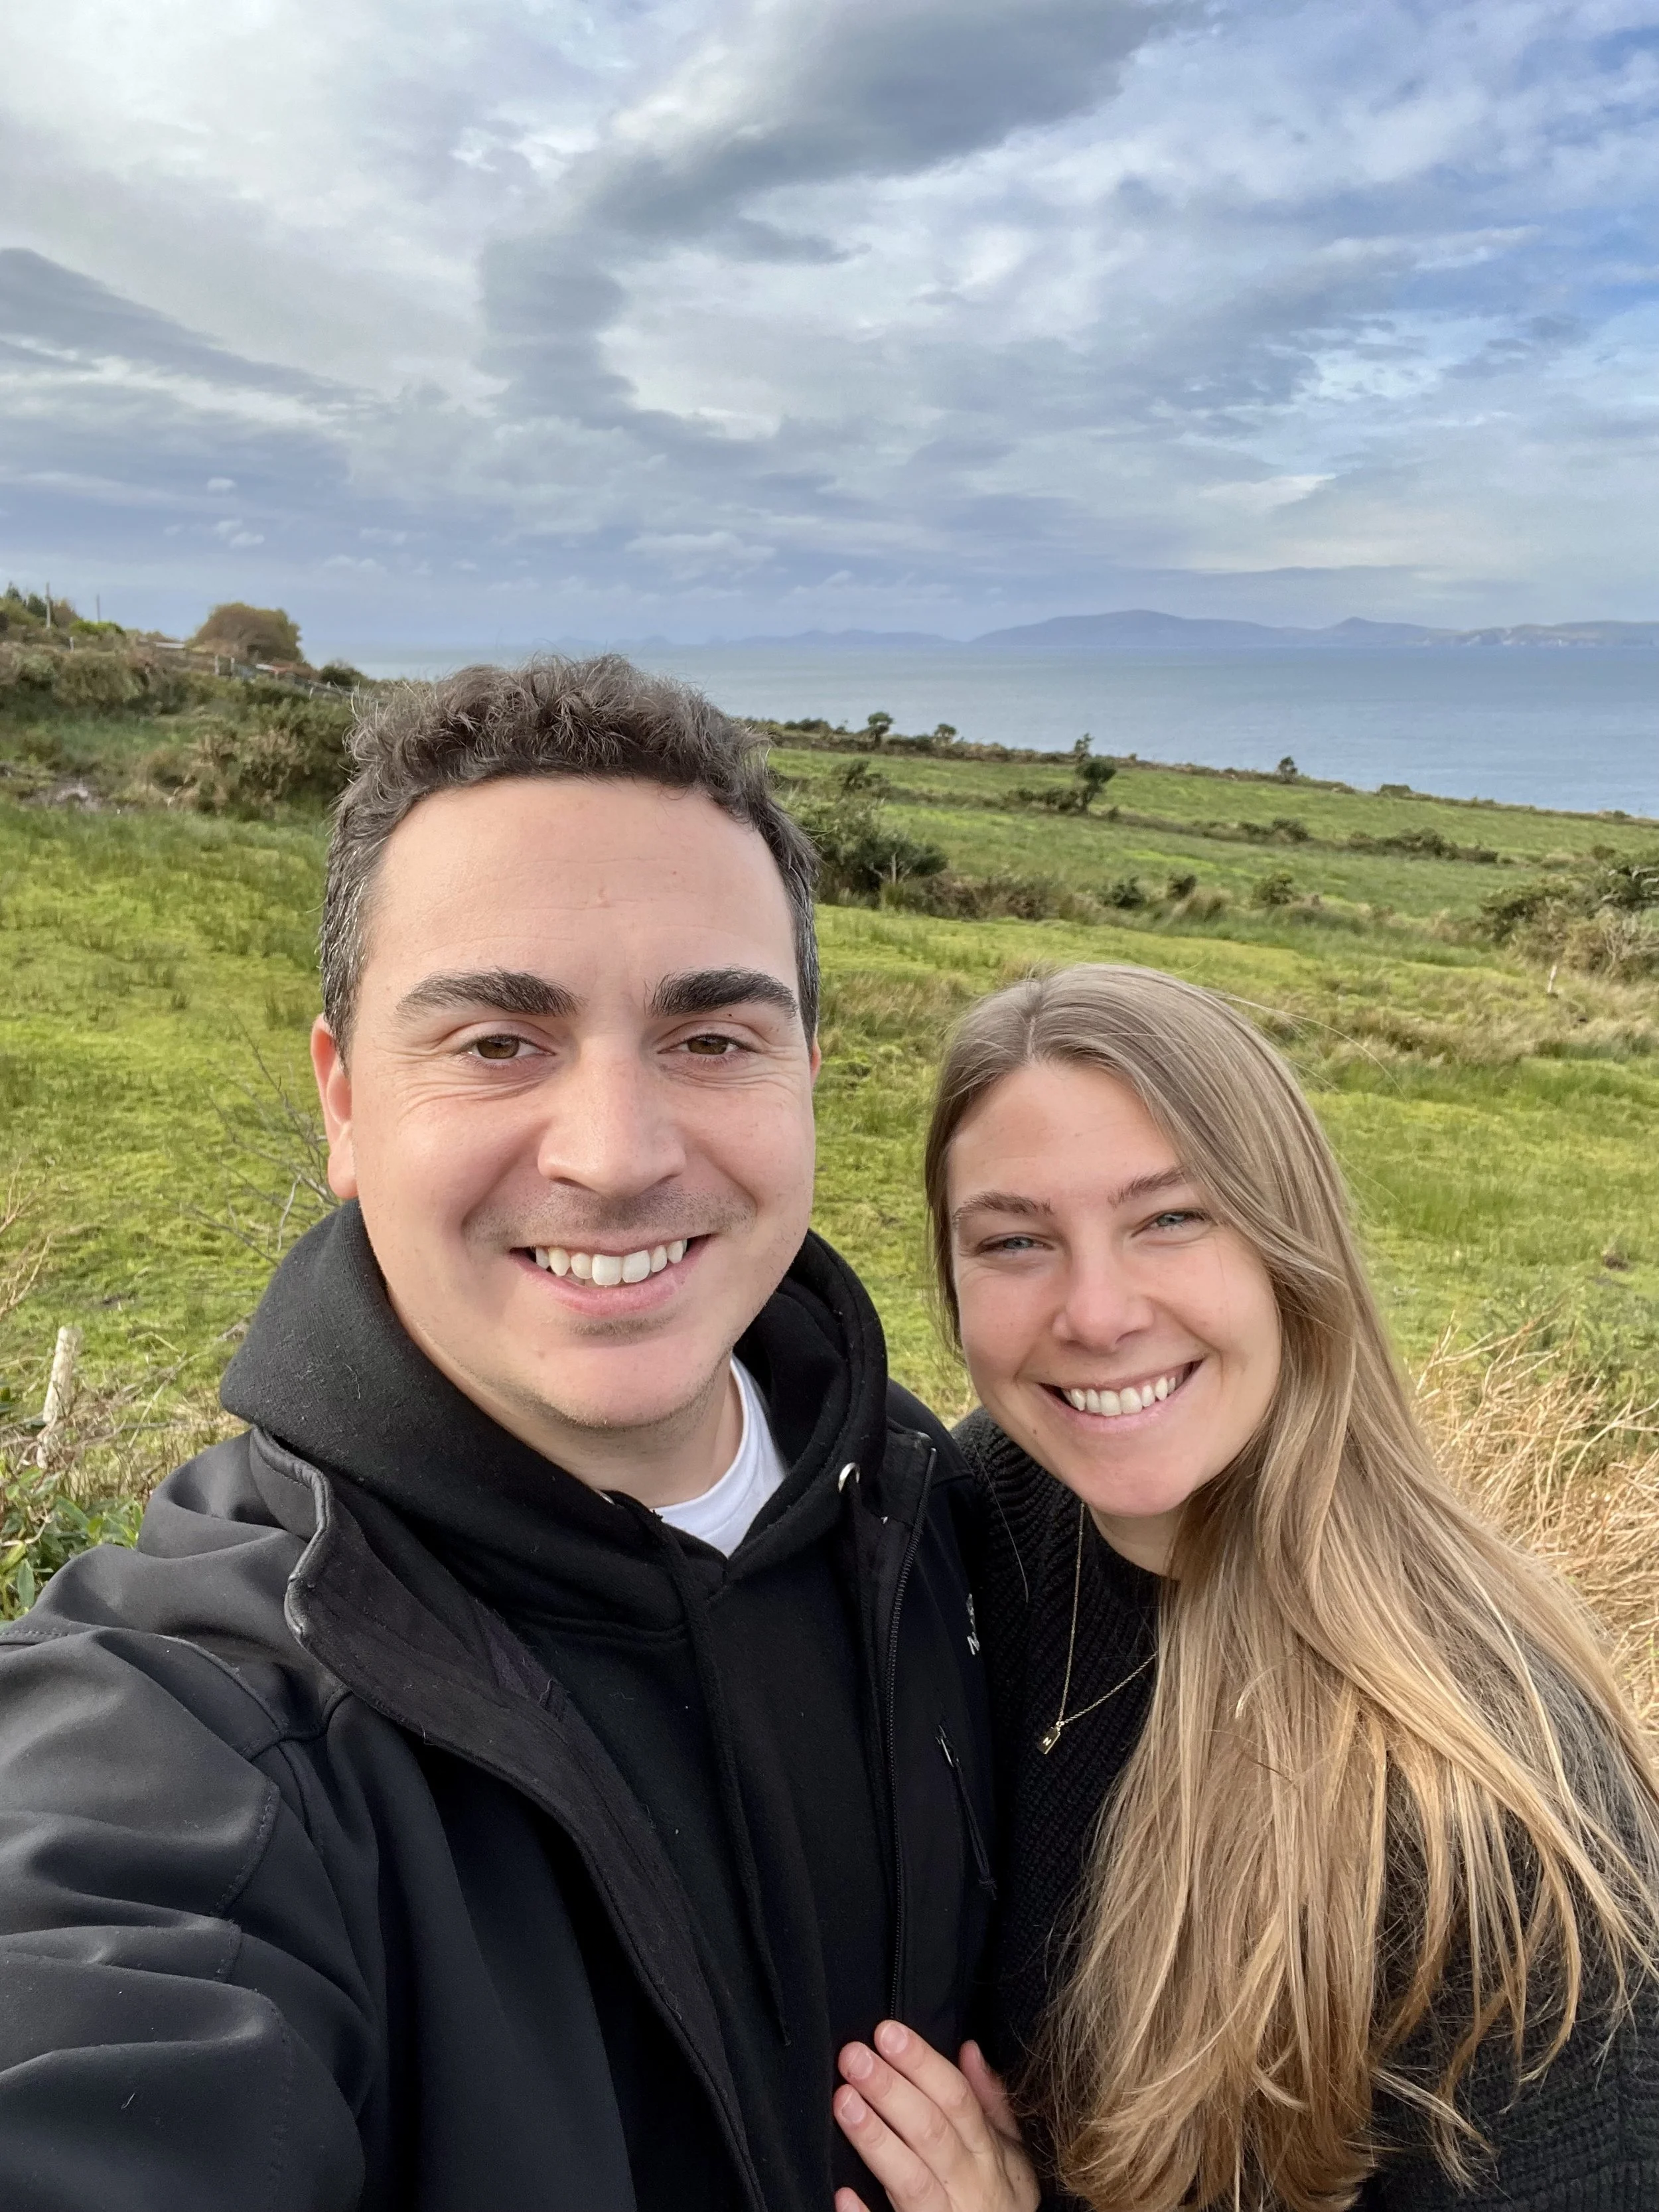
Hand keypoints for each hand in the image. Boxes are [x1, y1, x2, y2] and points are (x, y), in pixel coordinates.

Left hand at [832, 2020, 1039, 2211]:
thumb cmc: (1004, 2199)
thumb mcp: (1013, 2152)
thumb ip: (990, 2103)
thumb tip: (968, 2049)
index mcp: (989, 2153)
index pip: (956, 2099)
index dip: (922, 2063)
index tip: (887, 2032)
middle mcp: (968, 2184)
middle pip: (930, 2132)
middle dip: (891, 2090)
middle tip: (854, 2056)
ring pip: (910, 2179)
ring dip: (877, 2139)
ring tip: (843, 2101)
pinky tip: (842, 2194)